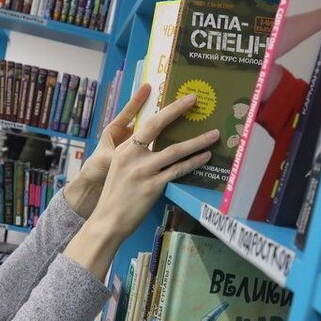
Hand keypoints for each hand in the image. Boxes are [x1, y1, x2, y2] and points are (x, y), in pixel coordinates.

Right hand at [64, 90, 217, 278]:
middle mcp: (133, 156)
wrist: (108, 220)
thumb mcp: (120, 169)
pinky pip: (178, 171)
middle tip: (195, 100)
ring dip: (197, 142)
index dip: (167, 110)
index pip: (148, 123)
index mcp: (125, 149)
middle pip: (159, 126)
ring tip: (213, 135)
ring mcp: (143, 171)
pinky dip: (193, 163)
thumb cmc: (116, 197)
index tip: (182, 100)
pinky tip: (205, 157)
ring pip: (175, 151)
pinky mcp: (153, 186)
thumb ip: (136, 156)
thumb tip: (157, 147)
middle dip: (178, 110)